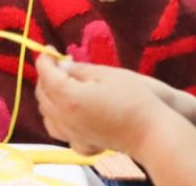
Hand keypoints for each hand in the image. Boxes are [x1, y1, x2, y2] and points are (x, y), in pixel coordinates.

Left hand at [34, 51, 174, 156]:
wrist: (152, 133)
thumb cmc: (134, 99)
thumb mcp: (107, 74)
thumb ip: (78, 69)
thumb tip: (61, 65)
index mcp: (68, 98)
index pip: (46, 74)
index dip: (45, 59)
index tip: (51, 50)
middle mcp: (64, 119)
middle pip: (42, 94)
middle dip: (46, 76)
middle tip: (60, 64)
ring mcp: (72, 135)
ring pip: (46, 113)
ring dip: (49, 96)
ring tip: (62, 84)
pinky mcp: (82, 145)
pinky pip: (59, 131)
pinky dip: (57, 118)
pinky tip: (68, 111)